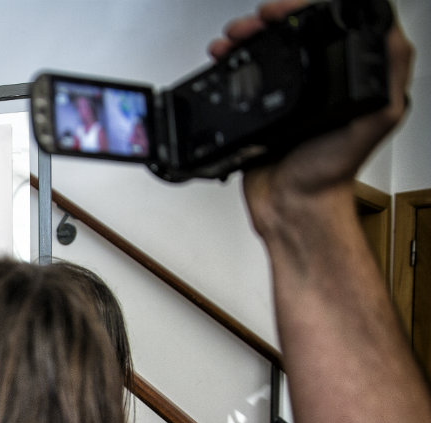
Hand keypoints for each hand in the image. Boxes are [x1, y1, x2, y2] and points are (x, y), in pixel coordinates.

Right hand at [211, 2, 414, 234]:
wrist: (290, 207)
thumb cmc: (330, 173)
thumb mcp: (374, 118)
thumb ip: (388, 77)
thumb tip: (393, 33)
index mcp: (347, 81)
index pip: (330, 27)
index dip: (306, 9)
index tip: (286, 11)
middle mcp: (320, 85)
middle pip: (294, 34)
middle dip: (271, 21)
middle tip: (257, 21)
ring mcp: (289, 99)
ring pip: (268, 52)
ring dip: (248, 38)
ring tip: (234, 38)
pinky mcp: (261, 113)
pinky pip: (246, 80)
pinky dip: (233, 64)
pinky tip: (226, 59)